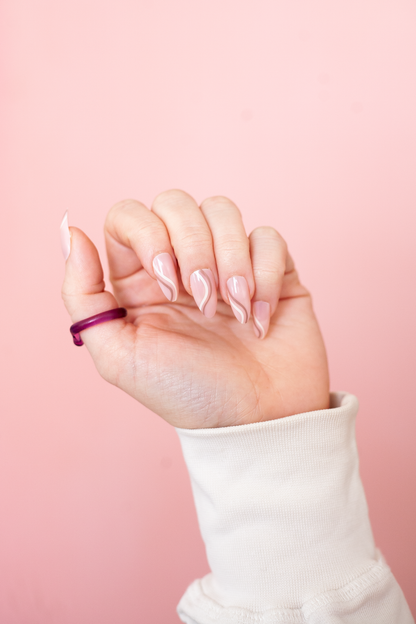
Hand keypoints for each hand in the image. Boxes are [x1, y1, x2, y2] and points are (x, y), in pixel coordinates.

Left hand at [61, 190, 328, 428]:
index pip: (129, 215)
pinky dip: (265, 275)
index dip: (148, 235)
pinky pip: (267, 237)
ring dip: (231, 260)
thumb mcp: (120, 355)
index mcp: (140, 279)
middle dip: (193, 247)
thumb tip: (70, 229)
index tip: (167, 286)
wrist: (254, 422)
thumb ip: (83, 294)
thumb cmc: (187, 393)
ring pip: (223, 210)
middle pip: (176, 202)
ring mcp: (227, 262)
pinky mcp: (271, 269)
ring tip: (236, 309)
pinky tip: (260, 318)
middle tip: (204, 301)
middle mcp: (181, 263)